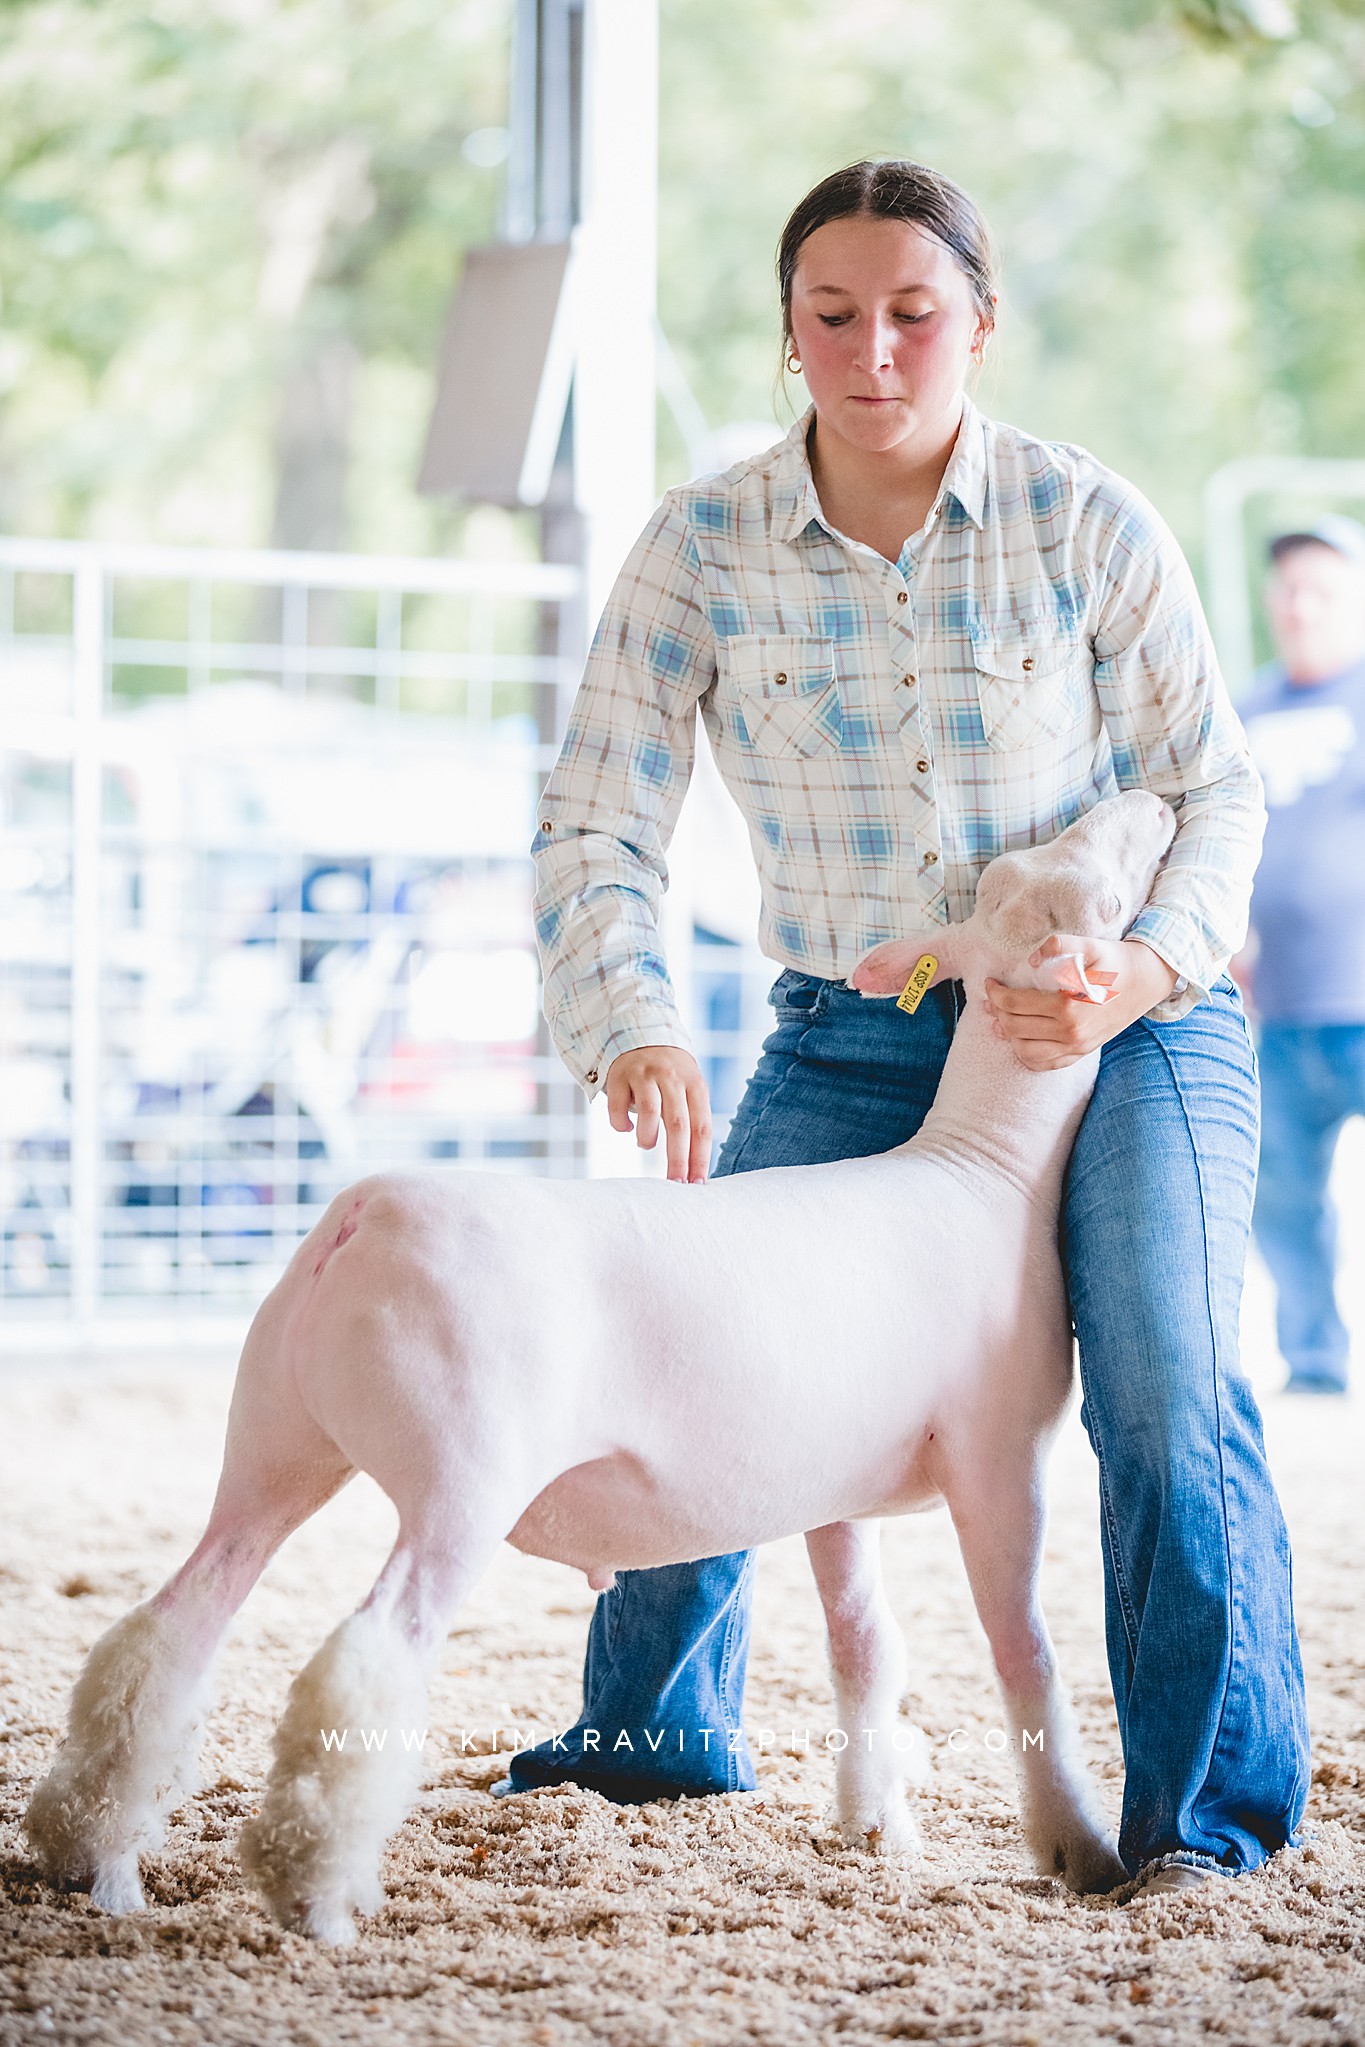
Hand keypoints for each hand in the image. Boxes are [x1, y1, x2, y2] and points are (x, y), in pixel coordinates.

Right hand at [605, 1046, 712, 1182]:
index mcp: (695, 1085)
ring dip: (648, 1137)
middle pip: (678, 1124)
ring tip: (646, 1144)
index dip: (700, 1158)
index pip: (702, 1127)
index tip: (697, 1184)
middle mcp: (672, 1078)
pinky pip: (618, 1106)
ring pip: (649, 1112)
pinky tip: (626, 1127)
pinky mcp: (619, 1075)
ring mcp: (645, 1074)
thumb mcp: (689, 1089)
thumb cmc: (670, 1076)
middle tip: (675, 1183)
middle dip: (678, 1158)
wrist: (641, 1034)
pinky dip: (621, 1124)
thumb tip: (695, 1170)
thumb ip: (692, 1121)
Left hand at [984, 936, 1178, 1071]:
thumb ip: (1059, 945)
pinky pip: (1046, 1064)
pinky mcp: (1083, 1052)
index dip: (997, 993)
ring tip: (1000, 1019)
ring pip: (1026, 1052)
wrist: (1148, 979)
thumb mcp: (1090, 945)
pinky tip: (1020, 1040)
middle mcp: (1072, 1033)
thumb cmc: (1117, 961)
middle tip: (993, 997)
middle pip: (1016, 1028)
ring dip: (1008, 1036)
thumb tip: (1031, 961)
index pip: (1016, 1004)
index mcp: (1069, 1008)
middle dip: (998, 1011)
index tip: (990, 983)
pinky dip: (1027, 1056)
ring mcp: (1078, 1047)